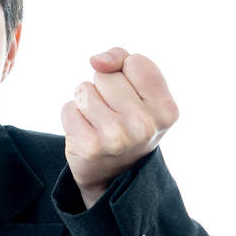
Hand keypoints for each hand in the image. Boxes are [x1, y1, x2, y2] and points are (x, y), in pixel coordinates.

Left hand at [60, 47, 178, 208]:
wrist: (112, 175)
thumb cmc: (128, 122)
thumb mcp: (140, 92)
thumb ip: (123, 60)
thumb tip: (96, 60)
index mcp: (167, 110)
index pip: (135, 62)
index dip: (126, 73)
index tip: (131, 96)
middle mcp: (144, 126)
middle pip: (106, 75)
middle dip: (104, 88)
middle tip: (113, 114)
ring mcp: (116, 138)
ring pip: (84, 89)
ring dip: (86, 101)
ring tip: (98, 122)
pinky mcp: (89, 146)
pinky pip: (69, 108)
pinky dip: (73, 116)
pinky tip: (86, 133)